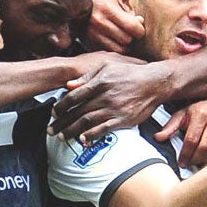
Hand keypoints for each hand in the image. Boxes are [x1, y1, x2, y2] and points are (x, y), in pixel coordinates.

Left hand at [50, 59, 168, 144]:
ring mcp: (114, 109)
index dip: (61, 106)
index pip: (74, 96)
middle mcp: (105, 96)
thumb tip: (69, 85)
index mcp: (100, 82)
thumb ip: (87, 76)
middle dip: (62, 123)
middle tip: (51, 130)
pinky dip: (92, 136)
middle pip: (77, 112)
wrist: (155, 82)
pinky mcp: (123, 120)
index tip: (53, 113)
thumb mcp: (108, 66)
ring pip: (87, 122)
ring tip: (62, 137)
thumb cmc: (131, 74)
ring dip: (72, 131)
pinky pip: (104, 129)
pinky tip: (83, 140)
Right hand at [86, 0, 144, 52]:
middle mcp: (98, 21)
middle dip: (133, 39)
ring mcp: (93, 35)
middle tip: (131, 34)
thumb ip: (130, 13)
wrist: (81, 11)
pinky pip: (111, 53)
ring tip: (123, 39)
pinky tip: (116, 43)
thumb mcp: (117, 3)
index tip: (138, 28)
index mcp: (107, 8)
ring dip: (126, 47)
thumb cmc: (105, 7)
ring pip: (120, 50)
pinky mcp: (91, 45)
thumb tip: (141, 22)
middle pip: (127, 40)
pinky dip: (117, 51)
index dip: (140, 30)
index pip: (132, 26)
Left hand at [154, 100, 206, 167]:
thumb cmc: (195, 111)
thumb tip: (158, 138)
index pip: (192, 140)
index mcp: (200, 114)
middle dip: (195, 159)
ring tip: (197, 164)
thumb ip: (169, 127)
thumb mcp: (180, 115)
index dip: (185, 154)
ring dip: (206, 161)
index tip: (181, 163)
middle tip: (188, 165)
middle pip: (205, 147)